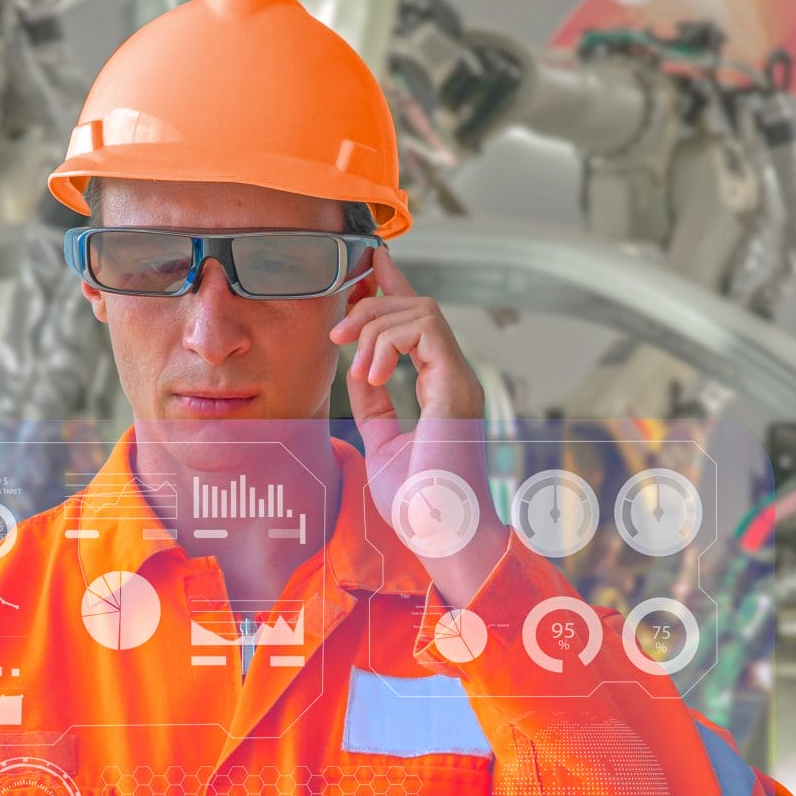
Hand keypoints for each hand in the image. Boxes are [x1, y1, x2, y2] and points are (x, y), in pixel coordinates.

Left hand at [331, 251, 508, 601]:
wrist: (440, 532)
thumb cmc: (419, 503)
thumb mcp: (383, 444)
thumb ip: (373, 406)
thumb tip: (356, 370)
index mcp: (441, 389)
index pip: (419, 323)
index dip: (395, 287)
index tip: (370, 264)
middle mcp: (454, 378)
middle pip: (417, 306)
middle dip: (372, 305)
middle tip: (336, 333)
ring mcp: (458, 380)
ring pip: (422, 311)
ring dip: (376, 327)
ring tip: (356, 368)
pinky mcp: (455, 386)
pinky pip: (424, 331)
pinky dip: (388, 343)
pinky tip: (371, 375)